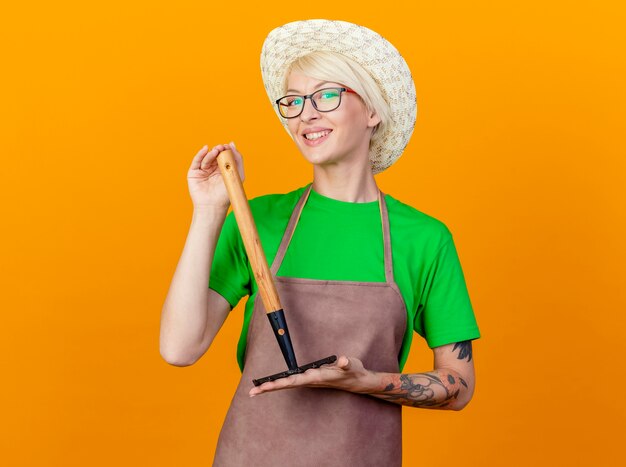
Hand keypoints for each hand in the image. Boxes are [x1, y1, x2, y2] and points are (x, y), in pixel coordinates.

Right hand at [187, 142, 244, 209]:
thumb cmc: (226, 194)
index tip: (227, 146)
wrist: (213, 206)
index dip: (225, 150)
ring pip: (207, 157)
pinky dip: (200, 154)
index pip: (224, 155)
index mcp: (223, 169)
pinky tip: (205, 149)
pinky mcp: (194, 173)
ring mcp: (203, 170)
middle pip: (215, 155)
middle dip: (219, 150)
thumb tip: (232, 144)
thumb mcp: (238, 175)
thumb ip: (238, 160)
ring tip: (216, 151)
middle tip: (221, 148)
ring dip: (212, 153)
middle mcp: (213, 169)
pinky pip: (196, 161)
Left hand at [248, 356, 380, 396]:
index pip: (293, 381)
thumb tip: (343, 360)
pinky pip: (292, 381)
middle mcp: (310, 381)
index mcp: (316, 377)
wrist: (358, 381)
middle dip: (268, 388)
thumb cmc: (353, 372)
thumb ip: (346, 364)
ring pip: (287, 384)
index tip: (265, 386)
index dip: (278, 383)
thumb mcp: (351, 366)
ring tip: (257, 389)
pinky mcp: (311, 379)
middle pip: (285, 385)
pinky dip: (281, 383)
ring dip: (272, 386)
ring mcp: (310, 381)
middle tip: (252, 392)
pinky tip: (273, 384)